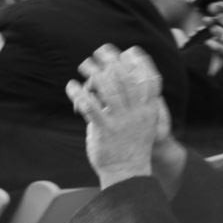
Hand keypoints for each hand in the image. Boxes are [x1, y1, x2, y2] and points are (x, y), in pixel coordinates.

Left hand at [66, 45, 170, 186]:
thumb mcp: (140, 122)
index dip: (142, 63)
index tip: (131, 50)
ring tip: (84, 64)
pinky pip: (90, 106)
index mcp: (149, 109)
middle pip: (127, 79)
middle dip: (113, 61)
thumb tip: (113, 84)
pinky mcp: (104, 130)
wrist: (128, 172)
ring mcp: (122, 121)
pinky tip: (71, 86)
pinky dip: (79, 93)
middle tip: (99, 51)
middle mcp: (138, 112)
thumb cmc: (131, 144)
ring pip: (109, 89)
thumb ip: (131, 103)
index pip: (151, 80)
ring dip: (94, 73)